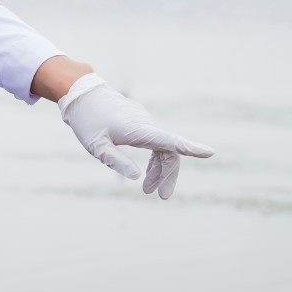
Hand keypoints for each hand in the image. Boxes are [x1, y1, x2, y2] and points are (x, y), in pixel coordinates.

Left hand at [58, 73, 213, 198]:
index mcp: (139, 130)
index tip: (210, 153)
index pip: (170, 142)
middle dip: (168, 175)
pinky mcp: (138, 122)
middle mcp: (146, 125)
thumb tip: (137, 177)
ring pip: (162, 148)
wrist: (81, 95)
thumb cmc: (87, 121)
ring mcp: (143, 122)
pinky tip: (146, 173)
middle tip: (161, 196)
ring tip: (148, 190)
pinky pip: (154, 142)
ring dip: (159, 169)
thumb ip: (116, 160)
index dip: (191, 149)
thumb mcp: (97, 145)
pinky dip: (153, 159)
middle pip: (168, 151)